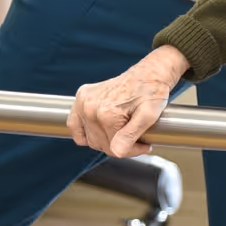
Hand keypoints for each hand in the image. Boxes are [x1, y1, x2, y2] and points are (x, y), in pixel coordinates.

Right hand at [70, 47, 189, 157]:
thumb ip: (131, 135)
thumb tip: (116, 151)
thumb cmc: (151, 92)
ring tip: (121, 129)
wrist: (148, 73)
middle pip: (100, 144)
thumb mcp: (149, 116)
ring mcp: (83, 101)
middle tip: (134, 136)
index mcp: (107, 114)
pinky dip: (84, 132)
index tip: (143, 144)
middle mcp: (91, 108)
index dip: (132, 149)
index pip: (114, 149)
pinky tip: (98, 130)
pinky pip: (74, 125)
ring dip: (104, 138)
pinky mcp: (81, 97)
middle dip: (118, 144)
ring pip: (90, 138)